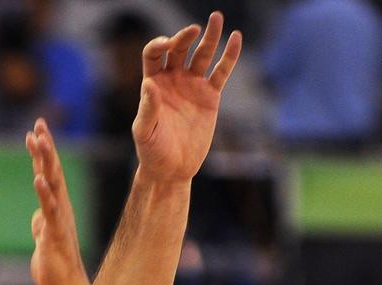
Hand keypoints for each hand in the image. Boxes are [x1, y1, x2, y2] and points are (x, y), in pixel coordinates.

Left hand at [25, 120, 90, 284]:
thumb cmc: (56, 266)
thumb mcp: (44, 239)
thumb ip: (42, 223)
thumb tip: (38, 216)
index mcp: (57, 208)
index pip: (49, 174)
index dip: (43, 152)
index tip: (37, 128)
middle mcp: (61, 209)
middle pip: (53, 172)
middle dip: (45, 148)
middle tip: (40, 123)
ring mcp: (59, 221)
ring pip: (53, 186)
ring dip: (46, 163)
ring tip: (40, 141)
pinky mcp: (55, 236)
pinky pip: (50, 212)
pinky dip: (45, 195)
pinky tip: (38, 180)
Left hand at [132, 11, 241, 181]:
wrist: (172, 169)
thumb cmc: (152, 151)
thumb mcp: (145, 131)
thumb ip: (147, 108)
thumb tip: (150, 85)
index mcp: (153, 83)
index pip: (154, 53)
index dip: (161, 44)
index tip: (169, 45)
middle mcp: (173, 79)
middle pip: (180, 48)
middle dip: (185, 37)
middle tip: (194, 29)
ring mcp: (193, 85)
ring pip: (202, 55)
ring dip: (210, 37)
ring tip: (217, 18)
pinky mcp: (210, 96)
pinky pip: (221, 72)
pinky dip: (229, 56)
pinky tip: (236, 38)